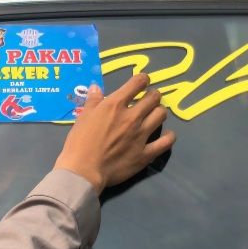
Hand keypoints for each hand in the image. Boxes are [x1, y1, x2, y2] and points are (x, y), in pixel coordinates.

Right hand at [54, 73, 175, 194]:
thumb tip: (96, 87)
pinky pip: (166, 142)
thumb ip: (92, 101)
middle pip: (153, 98)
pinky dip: (168, 136)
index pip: (136, 84)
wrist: (84, 169)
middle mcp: (132, 117)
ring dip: (159, 111)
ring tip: (155, 114)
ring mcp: (141, 135)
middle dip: (153, 94)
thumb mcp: (83, 116)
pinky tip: (166, 135)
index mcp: (115, 105)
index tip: (142, 80)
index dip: (142, 79)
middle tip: (150, 97)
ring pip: (161, 116)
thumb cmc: (79, 141)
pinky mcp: (146, 153)